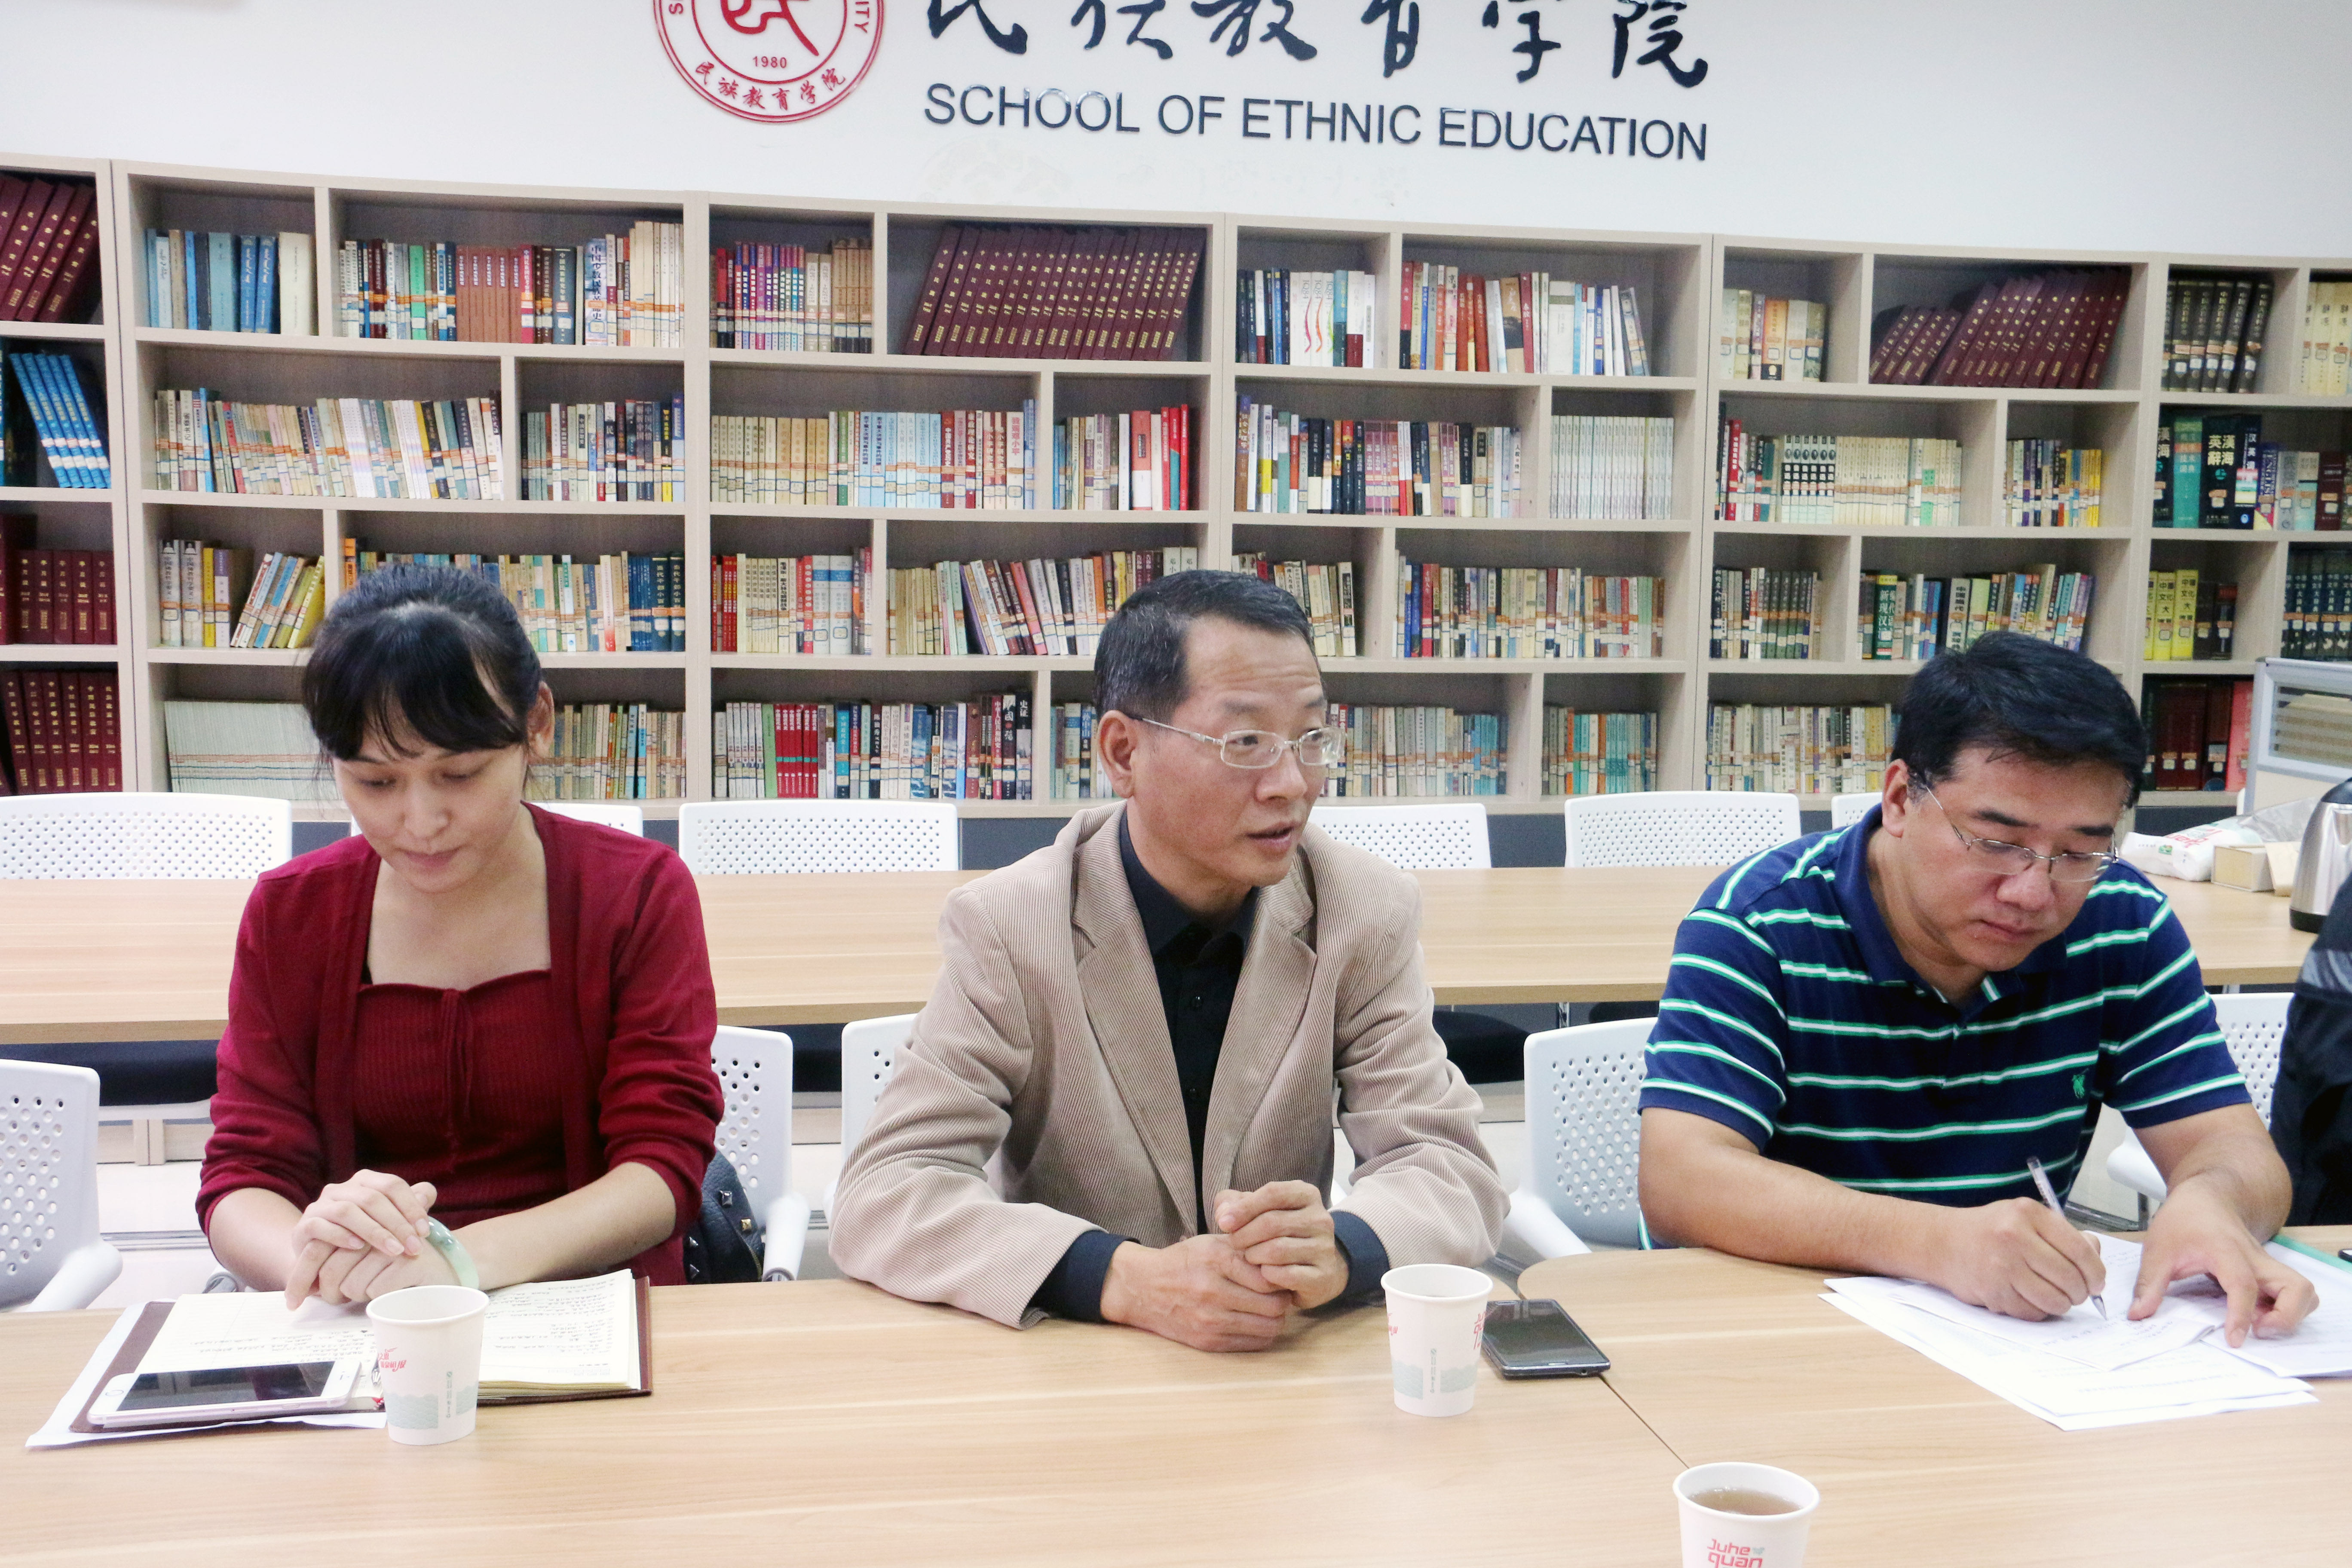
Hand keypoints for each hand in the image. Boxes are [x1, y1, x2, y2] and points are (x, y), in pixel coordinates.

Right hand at [283, 1170, 438, 1308]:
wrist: (319, 1261)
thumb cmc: (361, 1240)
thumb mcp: (387, 1224)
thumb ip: (407, 1208)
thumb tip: (428, 1194)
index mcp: (364, 1182)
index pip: (392, 1185)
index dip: (411, 1207)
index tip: (425, 1232)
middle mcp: (341, 1189)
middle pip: (373, 1198)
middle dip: (398, 1224)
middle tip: (414, 1248)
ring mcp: (320, 1206)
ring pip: (348, 1211)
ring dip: (374, 1232)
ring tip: (394, 1251)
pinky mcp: (303, 1226)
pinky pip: (321, 1226)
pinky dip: (341, 1236)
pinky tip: (358, 1247)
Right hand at [1099, 1236, 1290, 1352]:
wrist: (1143, 1289)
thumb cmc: (1184, 1262)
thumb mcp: (1212, 1242)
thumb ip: (1246, 1248)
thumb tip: (1283, 1257)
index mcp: (1216, 1259)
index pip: (1270, 1277)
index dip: (1283, 1277)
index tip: (1281, 1274)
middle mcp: (1213, 1290)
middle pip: (1274, 1305)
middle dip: (1283, 1299)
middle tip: (1280, 1292)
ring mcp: (1210, 1320)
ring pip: (1268, 1327)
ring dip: (1275, 1318)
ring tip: (1268, 1307)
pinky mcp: (1208, 1341)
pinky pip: (1253, 1343)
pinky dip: (1261, 1333)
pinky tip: (1254, 1320)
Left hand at [1213, 1181, 1348, 1310]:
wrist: (1314, 1271)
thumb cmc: (1277, 1235)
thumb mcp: (1257, 1212)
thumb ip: (1234, 1204)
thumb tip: (1224, 1215)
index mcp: (1306, 1195)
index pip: (1273, 1193)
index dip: (1244, 1208)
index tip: (1223, 1223)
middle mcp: (1321, 1219)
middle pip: (1272, 1222)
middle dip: (1244, 1235)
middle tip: (1233, 1244)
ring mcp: (1325, 1248)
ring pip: (1278, 1249)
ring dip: (1254, 1255)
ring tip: (1249, 1257)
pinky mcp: (1324, 1275)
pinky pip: (1287, 1274)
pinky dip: (1268, 1274)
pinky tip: (1263, 1273)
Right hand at [1930, 1197, 2105, 1320]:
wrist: (1944, 1242)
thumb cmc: (1992, 1230)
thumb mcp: (2026, 1218)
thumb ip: (2063, 1234)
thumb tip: (2095, 1257)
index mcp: (2028, 1214)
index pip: (2079, 1250)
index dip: (2096, 1272)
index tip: (2097, 1282)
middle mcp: (2014, 1237)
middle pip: (2069, 1278)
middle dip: (2080, 1292)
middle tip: (2077, 1293)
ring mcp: (2001, 1266)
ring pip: (2054, 1300)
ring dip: (2062, 1304)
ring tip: (2056, 1297)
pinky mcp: (1993, 1291)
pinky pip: (2032, 1312)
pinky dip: (2039, 1311)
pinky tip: (2032, 1299)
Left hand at [2133, 1183, 2317, 1346]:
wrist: (2206, 1197)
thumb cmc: (2185, 1220)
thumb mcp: (2158, 1249)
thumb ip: (2149, 1284)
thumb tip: (2138, 1315)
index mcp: (2228, 1252)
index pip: (2243, 1285)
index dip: (2241, 1314)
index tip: (2235, 1339)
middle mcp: (2257, 1260)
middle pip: (2297, 1289)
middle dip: (2287, 1317)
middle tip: (2259, 1331)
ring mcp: (2268, 1267)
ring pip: (2304, 1292)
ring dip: (2292, 1314)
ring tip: (2261, 1324)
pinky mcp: (2270, 1273)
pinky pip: (2294, 1294)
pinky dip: (2288, 1309)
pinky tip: (2260, 1315)